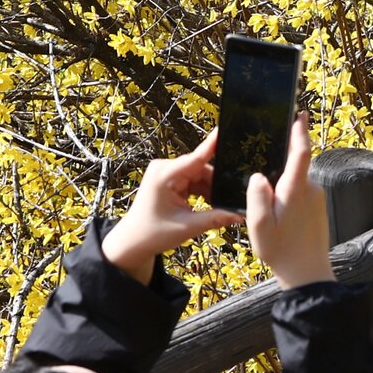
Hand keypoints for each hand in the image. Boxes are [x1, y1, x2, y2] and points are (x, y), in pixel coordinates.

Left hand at [103, 131, 243, 284]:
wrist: (132, 243)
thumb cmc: (153, 234)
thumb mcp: (187, 227)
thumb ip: (215, 218)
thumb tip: (240, 214)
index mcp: (165, 176)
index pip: (196, 158)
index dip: (212, 145)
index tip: (224, 129)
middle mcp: (164, 168)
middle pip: (201, 169)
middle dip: (215, 184)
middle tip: (231, 200)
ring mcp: (166, 173)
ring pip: (198, 176)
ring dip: (209, 190)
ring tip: (219, 206)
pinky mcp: (168, 179)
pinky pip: (192, 180)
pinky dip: (201, 192)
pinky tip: (209, 204)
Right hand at [246, 113, 332, 287]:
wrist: (308, 274)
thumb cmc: (281, 251)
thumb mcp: (260, 226)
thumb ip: (257, 197)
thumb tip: (258, 176)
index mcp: (296, 189)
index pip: (302, 152)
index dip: (300, 131)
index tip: (300, 114)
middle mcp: (311, 189)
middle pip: (294, 167)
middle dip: (278, 170)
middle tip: (261, 188)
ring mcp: (317, 198)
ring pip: (295, 183)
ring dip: (281, 189)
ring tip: (268, 214)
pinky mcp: (319, 208)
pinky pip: (300, 194)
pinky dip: (288, 199)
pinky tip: (278, 219)